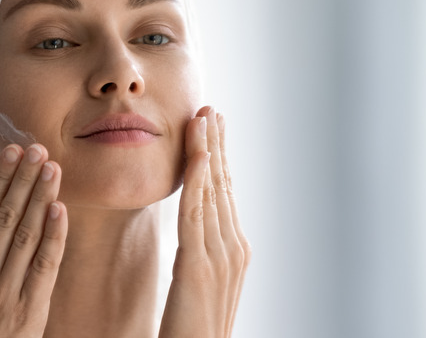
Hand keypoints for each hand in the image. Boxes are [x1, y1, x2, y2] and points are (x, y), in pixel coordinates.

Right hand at [0, 144, 67, 337]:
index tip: (11, 154)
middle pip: (7, 217)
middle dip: (24, 180)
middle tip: (38, 149)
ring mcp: (8, 291)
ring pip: (28, 235)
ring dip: (42, 198)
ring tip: (53, 168)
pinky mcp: (32, 308)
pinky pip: (46, 265)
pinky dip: (54, 236)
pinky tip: (60, 210)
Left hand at [159, 106, 250, 336]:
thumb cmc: (192, 332)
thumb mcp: (199, 286)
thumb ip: (199, 258)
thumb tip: (193, 238)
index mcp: (232, 252)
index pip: (224, 195)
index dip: (218, 160)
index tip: (212, 130)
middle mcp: (233, 249)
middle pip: (223, 186)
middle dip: (217, 146)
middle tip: (212, 110)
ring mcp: (220, 257)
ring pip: (212, 191)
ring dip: (208, 150)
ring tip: (203, 116)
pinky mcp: (199, 267)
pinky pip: (196, 213)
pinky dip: (197, 178)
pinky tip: (195, 153)